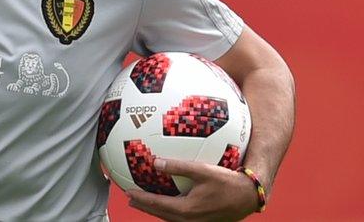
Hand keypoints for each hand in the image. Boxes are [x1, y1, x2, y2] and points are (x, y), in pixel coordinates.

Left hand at [127, 158, 259, 220]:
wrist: (249, 197)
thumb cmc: (228, 182)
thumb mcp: (203, 170)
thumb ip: (178, 166)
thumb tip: (155, 162)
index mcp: (187, 210)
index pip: (157, 205)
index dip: (141, 198)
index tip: (127, 192)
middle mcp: (190, 220)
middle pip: (160, 214)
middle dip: (144, 206)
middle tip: (130, 198)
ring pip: (169, 218)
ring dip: (155, 210)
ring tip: (143, 202)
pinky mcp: (203, 221)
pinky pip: (180, 217)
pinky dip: (168, 210)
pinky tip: (168, 202)